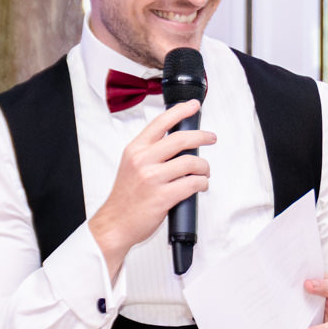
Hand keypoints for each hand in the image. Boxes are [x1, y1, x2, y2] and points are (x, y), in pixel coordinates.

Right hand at [86, 100, 213, 278]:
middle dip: (202, 136)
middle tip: (211, 138)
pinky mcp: (163, 196)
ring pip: (191, 162)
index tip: (193, 106)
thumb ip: (151, 152)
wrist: (116, 222)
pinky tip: (200, 185)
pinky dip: (202, 183)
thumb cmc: (126, 196)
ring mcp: (152, 178)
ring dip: (204, 167)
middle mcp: (143, 160)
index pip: (160, 123)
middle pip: (181, 139)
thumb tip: (179, 142)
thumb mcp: (132, 165)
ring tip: (204, 173)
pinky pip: (193, 183)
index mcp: (135, 150)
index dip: (180, 111)